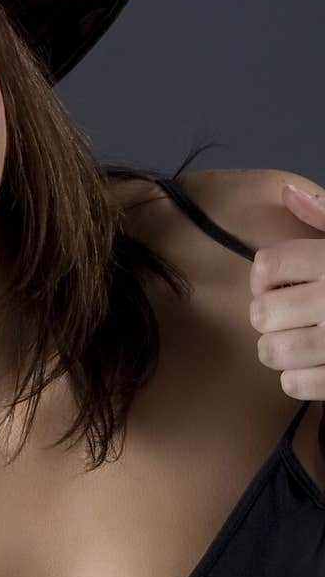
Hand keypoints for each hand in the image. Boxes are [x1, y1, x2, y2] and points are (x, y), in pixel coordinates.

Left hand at [249, 184, 324, 432]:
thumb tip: (287, 192)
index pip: (268, 265)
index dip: (265, 274)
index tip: (277, 280)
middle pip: (262, 313)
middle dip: (268, 314)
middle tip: (287, 314)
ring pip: (271, 351)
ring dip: (277, 347)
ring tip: (297, 339)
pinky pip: (294, 384)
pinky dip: (297, 378)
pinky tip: (314, 364)